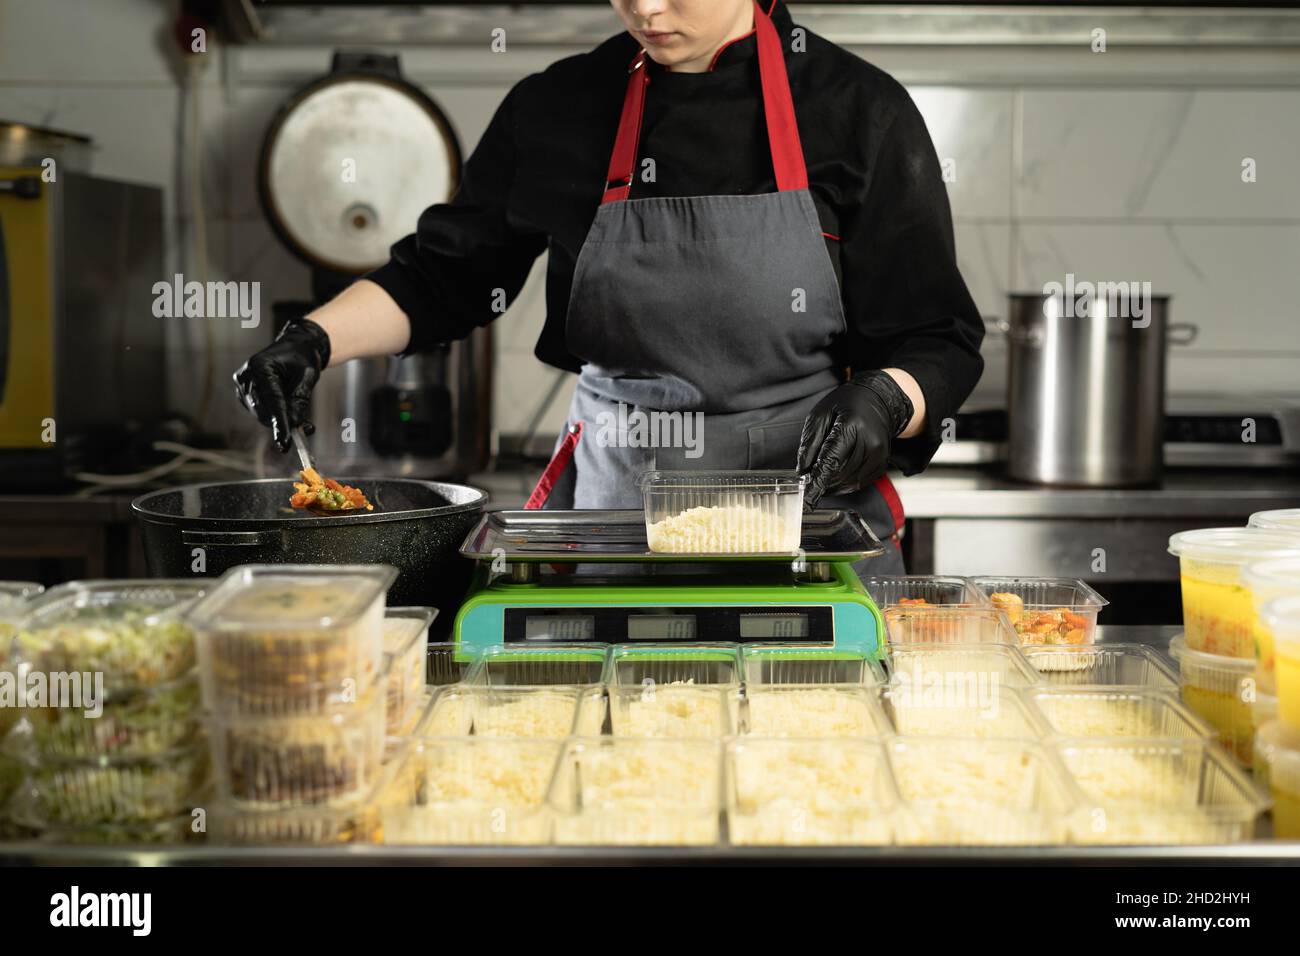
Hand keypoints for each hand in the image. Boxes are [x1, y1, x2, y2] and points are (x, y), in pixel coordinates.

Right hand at [233, 319, 330, 452]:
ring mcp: (242, 386)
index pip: (271, 400)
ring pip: (262, 414)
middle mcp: (246, 376)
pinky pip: (261, 411)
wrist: (294, 346)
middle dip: (284, 422)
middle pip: (264, 411)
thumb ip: (300, 399)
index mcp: (260, 366)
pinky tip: (289, 411)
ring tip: (302, 418)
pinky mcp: (244, 394)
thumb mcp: (308, 375)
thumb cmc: (302, 357)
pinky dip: (276, 415)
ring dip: (281, 420)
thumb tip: (294, 424)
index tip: (285, 443)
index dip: (279, 423)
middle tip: (307, 428)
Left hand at [797, 370, 913, 509]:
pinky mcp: (882, 464)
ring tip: (823, 472)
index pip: (831, 460)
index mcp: (852, 425)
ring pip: (849, 482)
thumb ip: (809, 443)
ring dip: (832, 484)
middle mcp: (870, 441)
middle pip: (840, 474)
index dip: (818, 482)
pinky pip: (859, 483)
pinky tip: (838, 472)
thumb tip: (803, 471)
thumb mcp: (819, 415)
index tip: (808, 499)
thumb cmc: (846, 405)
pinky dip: (844, 483)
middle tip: (810, 476)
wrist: (877, 401)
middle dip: (822, 480)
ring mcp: (879, 454)